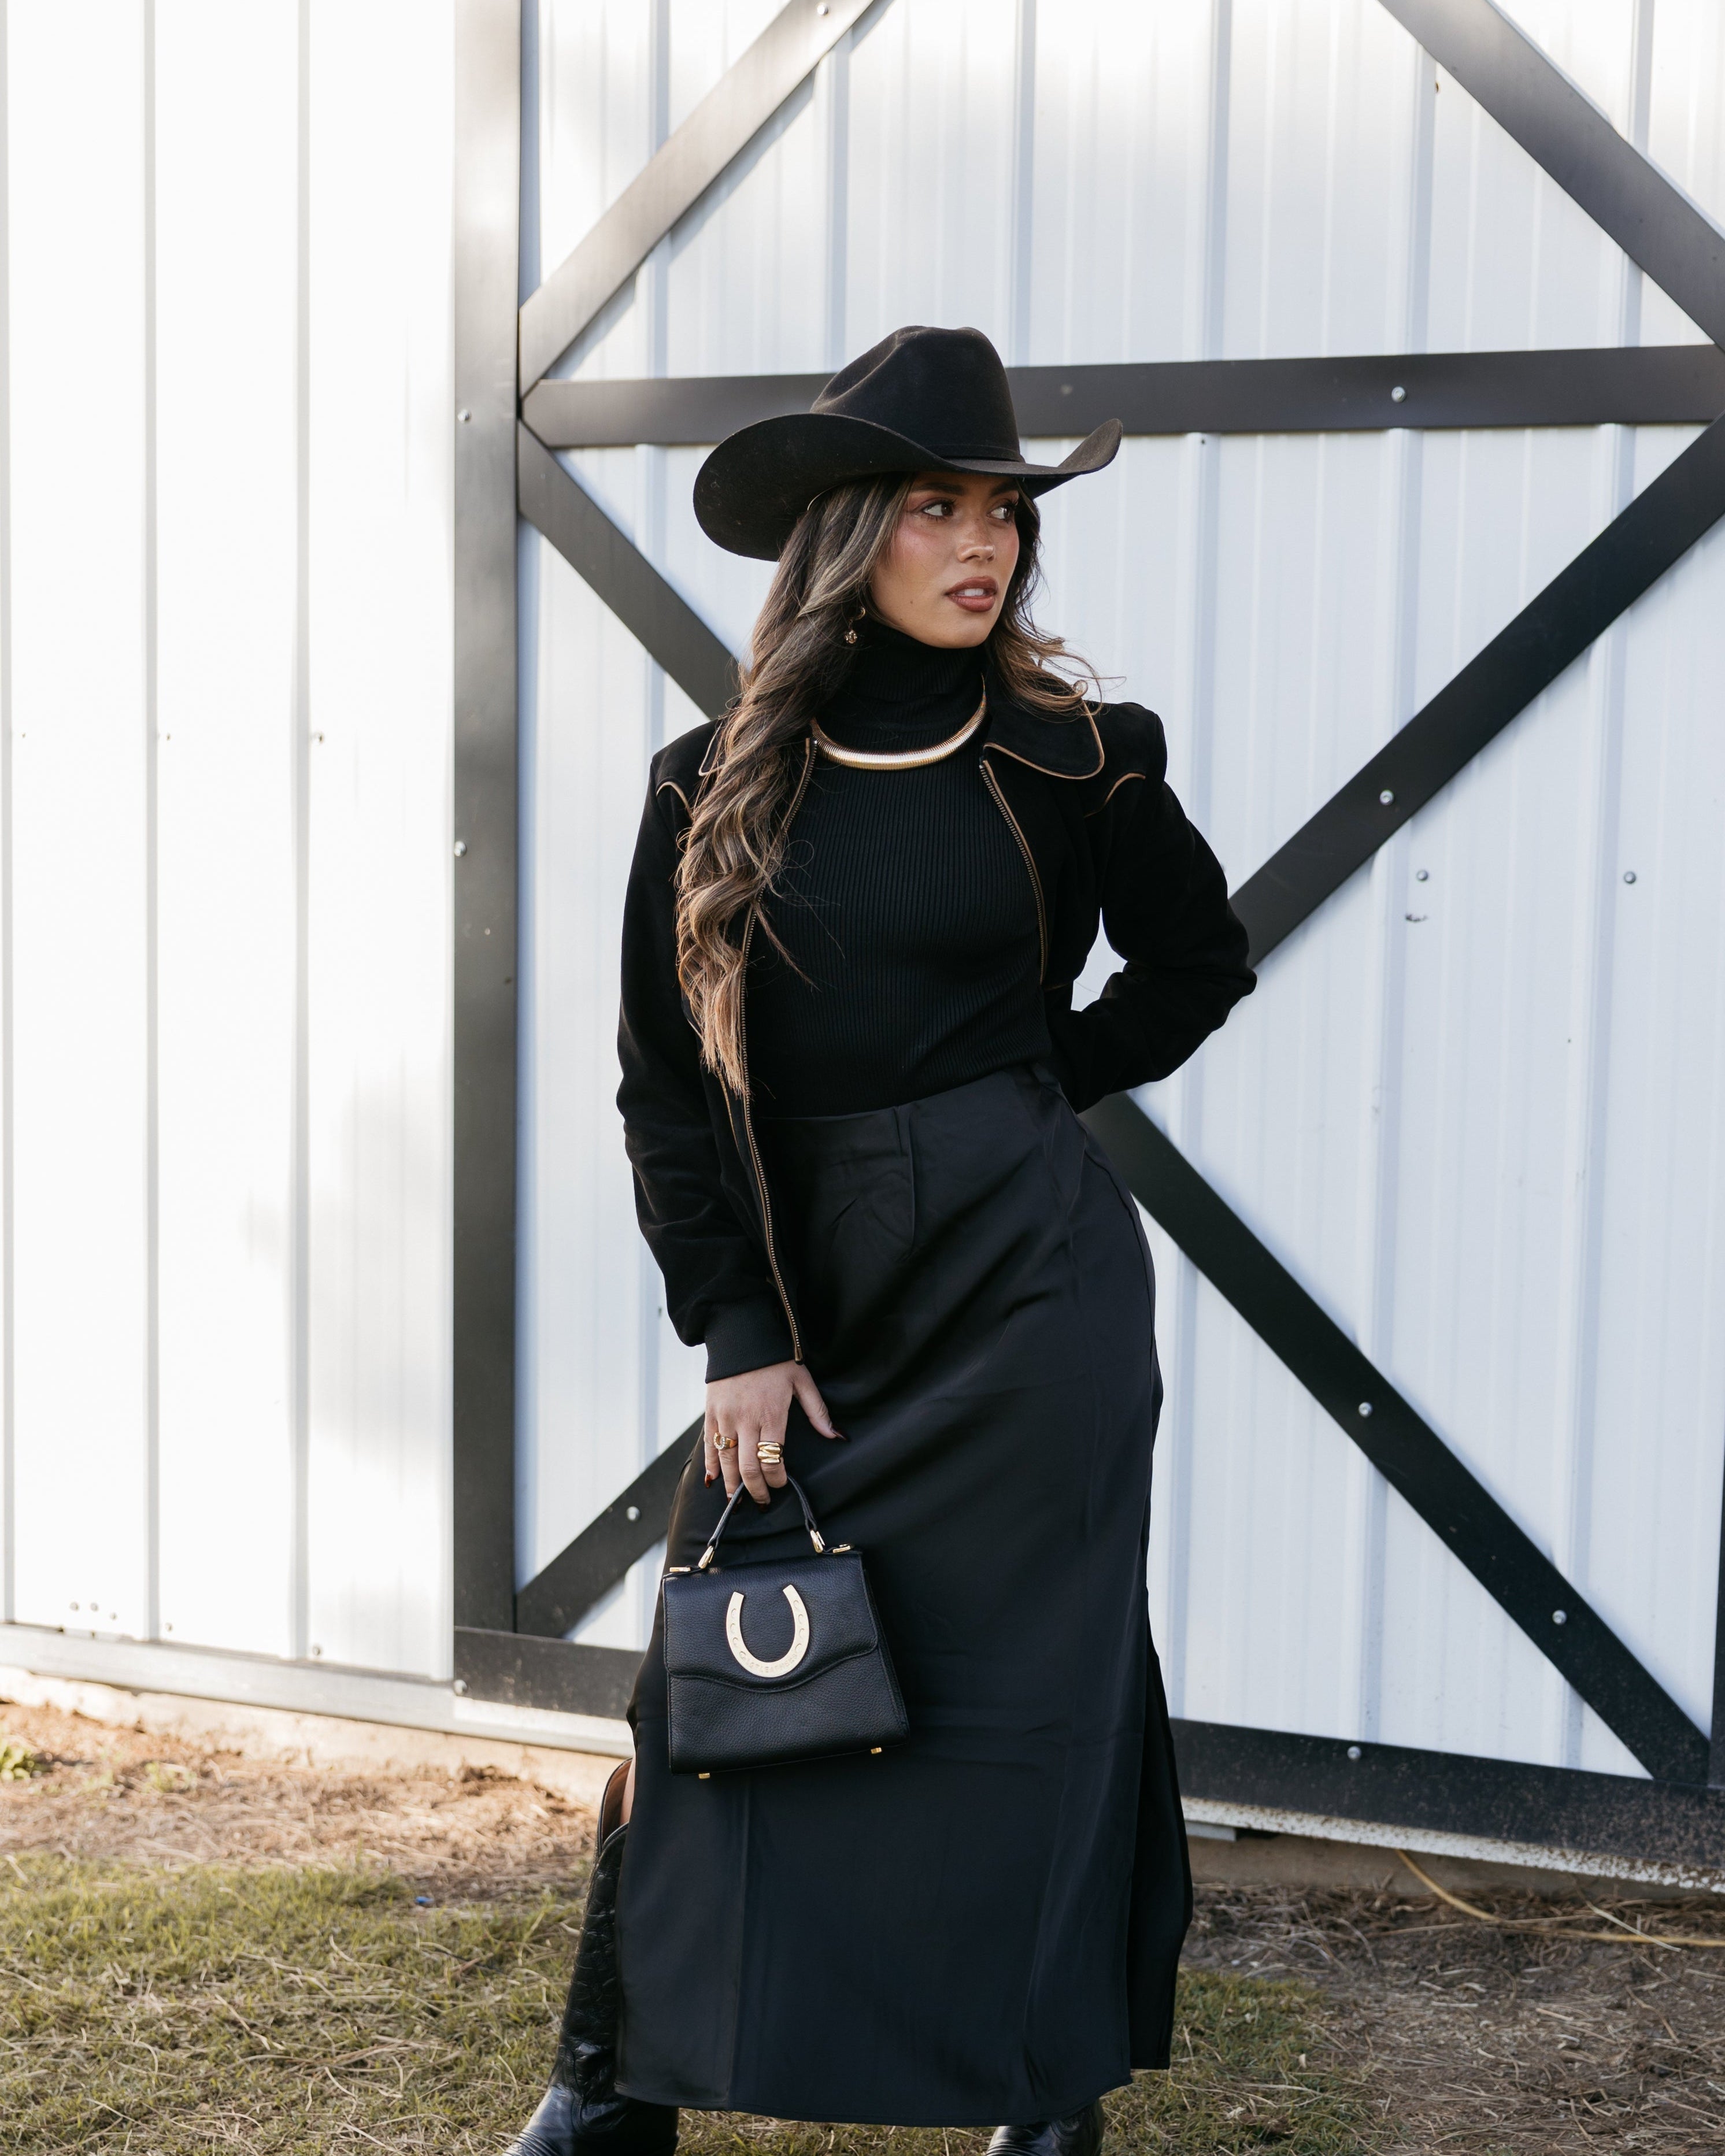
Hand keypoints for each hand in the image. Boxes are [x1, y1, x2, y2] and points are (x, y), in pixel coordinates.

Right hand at [704, 1362, 842, 1504]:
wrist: (741, 1335)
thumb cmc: (775, 1358)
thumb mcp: (802, 1380)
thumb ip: (818, 1411)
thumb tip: (836, 1435)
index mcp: (771, 1414)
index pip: (773, 1459)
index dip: (777, 1478)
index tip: (781, 1483)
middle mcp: (746, 1420)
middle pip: (748, 1468)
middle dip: (756, 1489)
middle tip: (761, 1501)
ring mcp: (725, 1417)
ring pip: (726, 1461)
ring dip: (732, 1484)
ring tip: (737, 1499)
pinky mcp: (711, 1413)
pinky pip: (709, 1445)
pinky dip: (711, 1465)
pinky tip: (714, 1479)